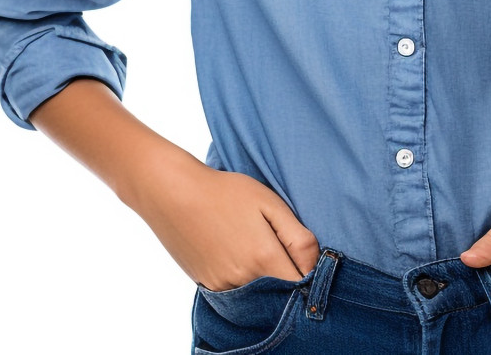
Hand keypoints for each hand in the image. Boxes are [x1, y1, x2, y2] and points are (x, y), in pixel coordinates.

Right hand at [128, 146, 320, 290]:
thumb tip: (315, 265)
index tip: (305, 257)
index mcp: (264, 259)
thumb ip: (298, 237)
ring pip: (258, 297)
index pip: (301, 285)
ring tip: (257, 247)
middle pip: (280, 295)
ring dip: (266, 281)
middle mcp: (244, 282)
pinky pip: (237, 295)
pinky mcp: (208, 288)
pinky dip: (246, 282)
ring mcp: (224, 288)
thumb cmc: (226, 192)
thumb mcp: (269, 203)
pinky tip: (239, 254)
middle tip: (285, 252)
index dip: (310, 274)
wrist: (175, 194)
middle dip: (289, 280)